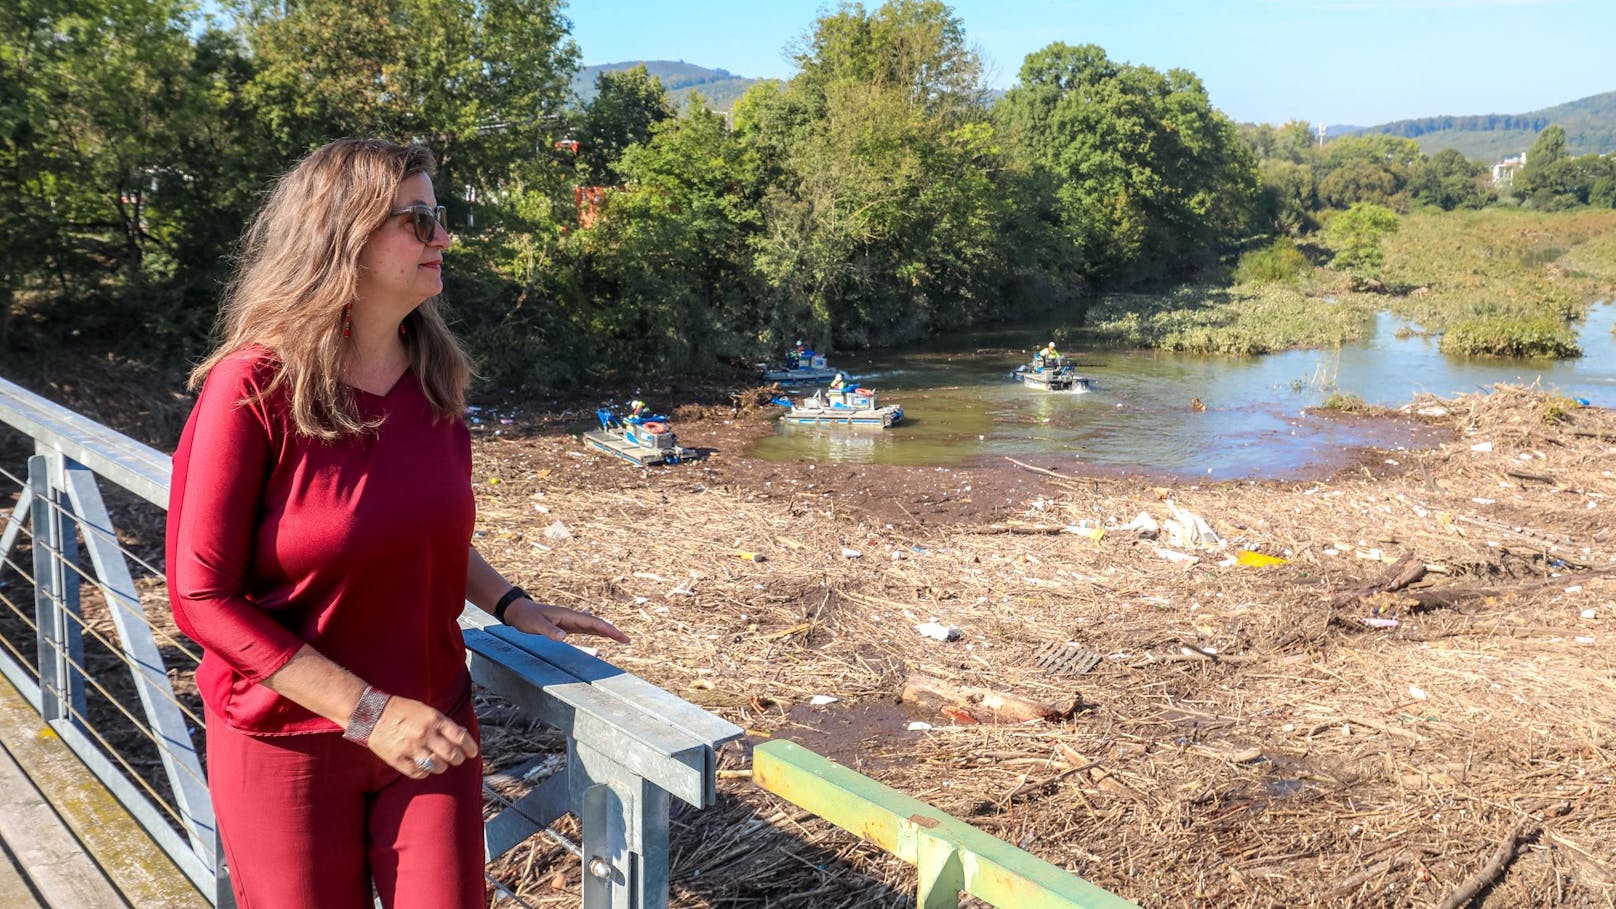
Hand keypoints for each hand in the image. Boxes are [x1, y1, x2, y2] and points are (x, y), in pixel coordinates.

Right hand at [367, 696, 477, 778]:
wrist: (371, 713)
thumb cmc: (401, 710)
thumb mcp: (426, 710)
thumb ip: (443, 723)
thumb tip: (462, 735)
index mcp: (433, 719)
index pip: (460, 736)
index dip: (470, 747)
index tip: (472, 752)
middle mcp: (424, 734)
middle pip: (451, 754)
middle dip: (458, 759)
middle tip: (458, 759)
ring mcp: (411, 748)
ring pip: (437, 766)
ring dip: (442, 767)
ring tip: (441, 764)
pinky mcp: (398, 759)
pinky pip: (419, 773)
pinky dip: (425, 772)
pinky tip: (425, 768)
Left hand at [507, 598, 629, 643]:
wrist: (517, 610)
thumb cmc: (526, 617)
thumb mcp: (536, 625)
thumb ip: (549, 631)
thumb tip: (564, 638)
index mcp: (569, 616)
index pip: (594, 623)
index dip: (609, 630)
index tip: (621, 637)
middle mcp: (572, 617)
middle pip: (597, 624)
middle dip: (612, 632)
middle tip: (627, 640)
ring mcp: (569, 621)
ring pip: (592, 626)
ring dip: (606, 631)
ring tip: (619, 638)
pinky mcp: (565, 625)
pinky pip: (584, 629)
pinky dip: (595, 631)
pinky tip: (598, 632)